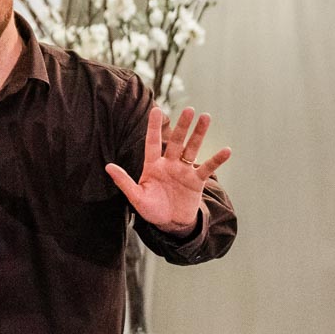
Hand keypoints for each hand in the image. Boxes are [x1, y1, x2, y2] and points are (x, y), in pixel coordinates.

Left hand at [105, 107, 230, 234]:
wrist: (169, 223)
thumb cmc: (151, 209)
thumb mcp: (136, 197)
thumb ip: (124, 181)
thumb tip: (108, 166)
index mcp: (152, 166)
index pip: (152, 142)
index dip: (154, 127)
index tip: (156, 109)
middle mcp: (169, 164)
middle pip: (176, 141)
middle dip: (182, 126)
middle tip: (189, 109)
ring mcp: (184, 171)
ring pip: (192, 148)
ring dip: (199, 134)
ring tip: (206, 117)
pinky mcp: (196, 181)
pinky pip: (207, 168)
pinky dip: (216, 160)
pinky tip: (226, 150)